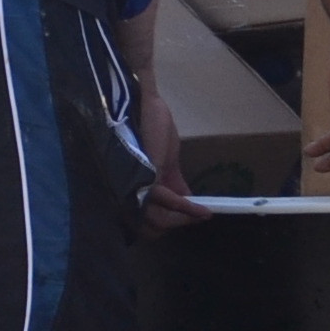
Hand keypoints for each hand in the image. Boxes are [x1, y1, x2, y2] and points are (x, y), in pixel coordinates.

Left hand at [129, 74, 203, 228]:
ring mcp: (134, 188)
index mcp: (130, 187)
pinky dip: (187, 208)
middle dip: (173, 225)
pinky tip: (203, 209)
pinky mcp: (146, 179)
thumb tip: (186, 198)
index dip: (166, 222)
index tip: (190, 218)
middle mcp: (126, 192)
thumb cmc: (148, 126)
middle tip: (197, 217)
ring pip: (157, 220)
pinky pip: (169, 202)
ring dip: (183, 219)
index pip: (143, 218)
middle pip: (148, 225)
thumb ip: (171, 180)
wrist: (143, 104)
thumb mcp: (164, 159)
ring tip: (202, 213)